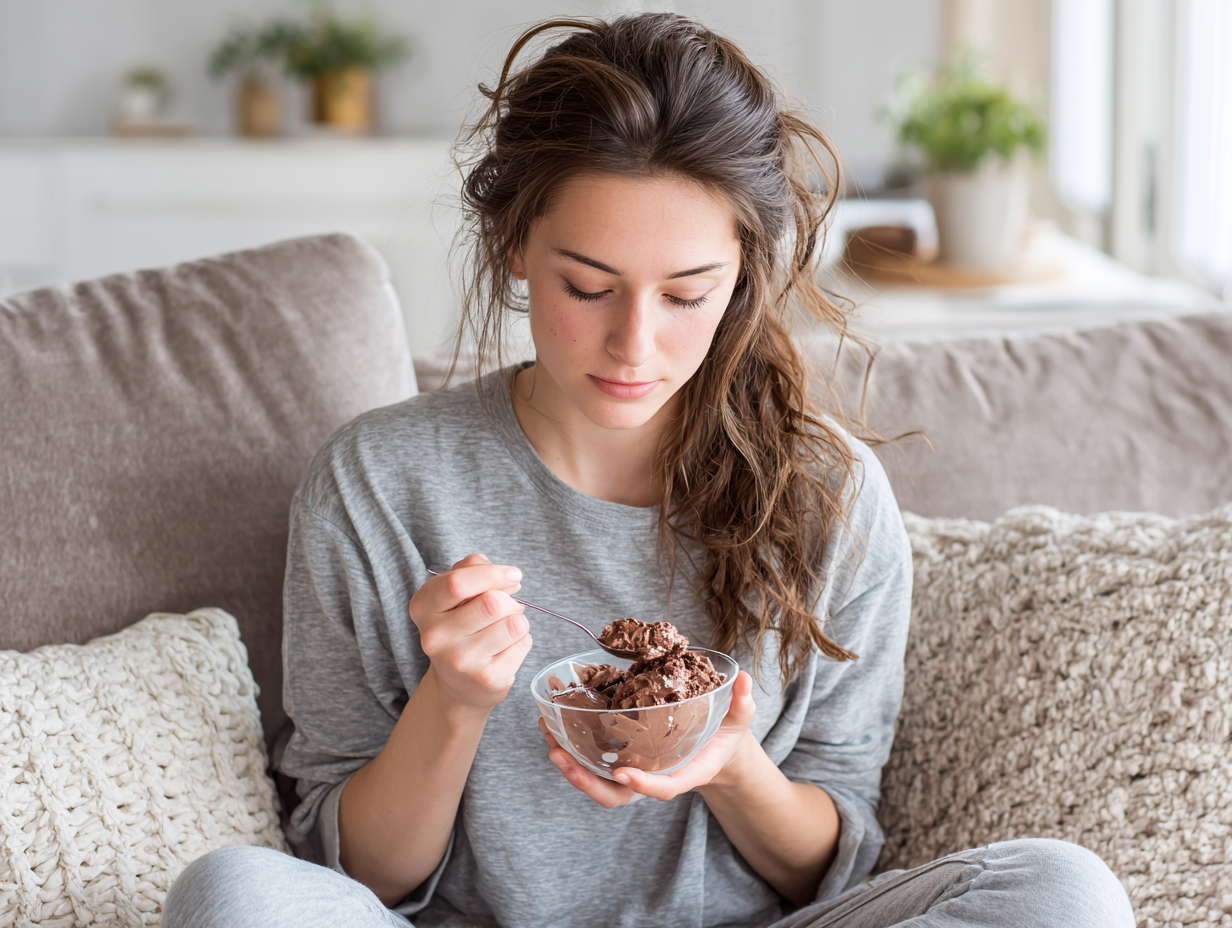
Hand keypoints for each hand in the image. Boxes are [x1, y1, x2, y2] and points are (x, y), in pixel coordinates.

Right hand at [409, 553, 531, 711]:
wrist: (457, 685)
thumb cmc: (461, 628)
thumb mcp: (455, 595)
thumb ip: (472, 569)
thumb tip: (506, 575)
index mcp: (424, 607)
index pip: (458, 582)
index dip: (492, 574)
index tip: (513, 574)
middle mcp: (436, 636)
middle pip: (493, 603)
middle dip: (510, 600)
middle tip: (508, 607)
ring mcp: (460, 660)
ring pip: (514, 623)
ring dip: (519, 620)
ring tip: (507, 628)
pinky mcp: (486, 678)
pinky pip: (523, 644)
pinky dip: (523, 640)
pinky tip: (506, 648)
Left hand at [540, 670, 757, 806]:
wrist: (713, 746)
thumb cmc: (724, 735)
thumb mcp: (739, 720)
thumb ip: (742, 703)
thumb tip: (744, 679)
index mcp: (686, 773)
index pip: (664, 788)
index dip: (644, 785)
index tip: (623, 775)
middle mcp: (656, 778)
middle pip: (617, 795)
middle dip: (586, 782)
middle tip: (560, 756)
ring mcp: (636, 772)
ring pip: (598, 783)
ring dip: (570, 766)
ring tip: (547, 738)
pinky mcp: (622, 760)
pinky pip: (593, 764)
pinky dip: (572, 750)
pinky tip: (553, 728)